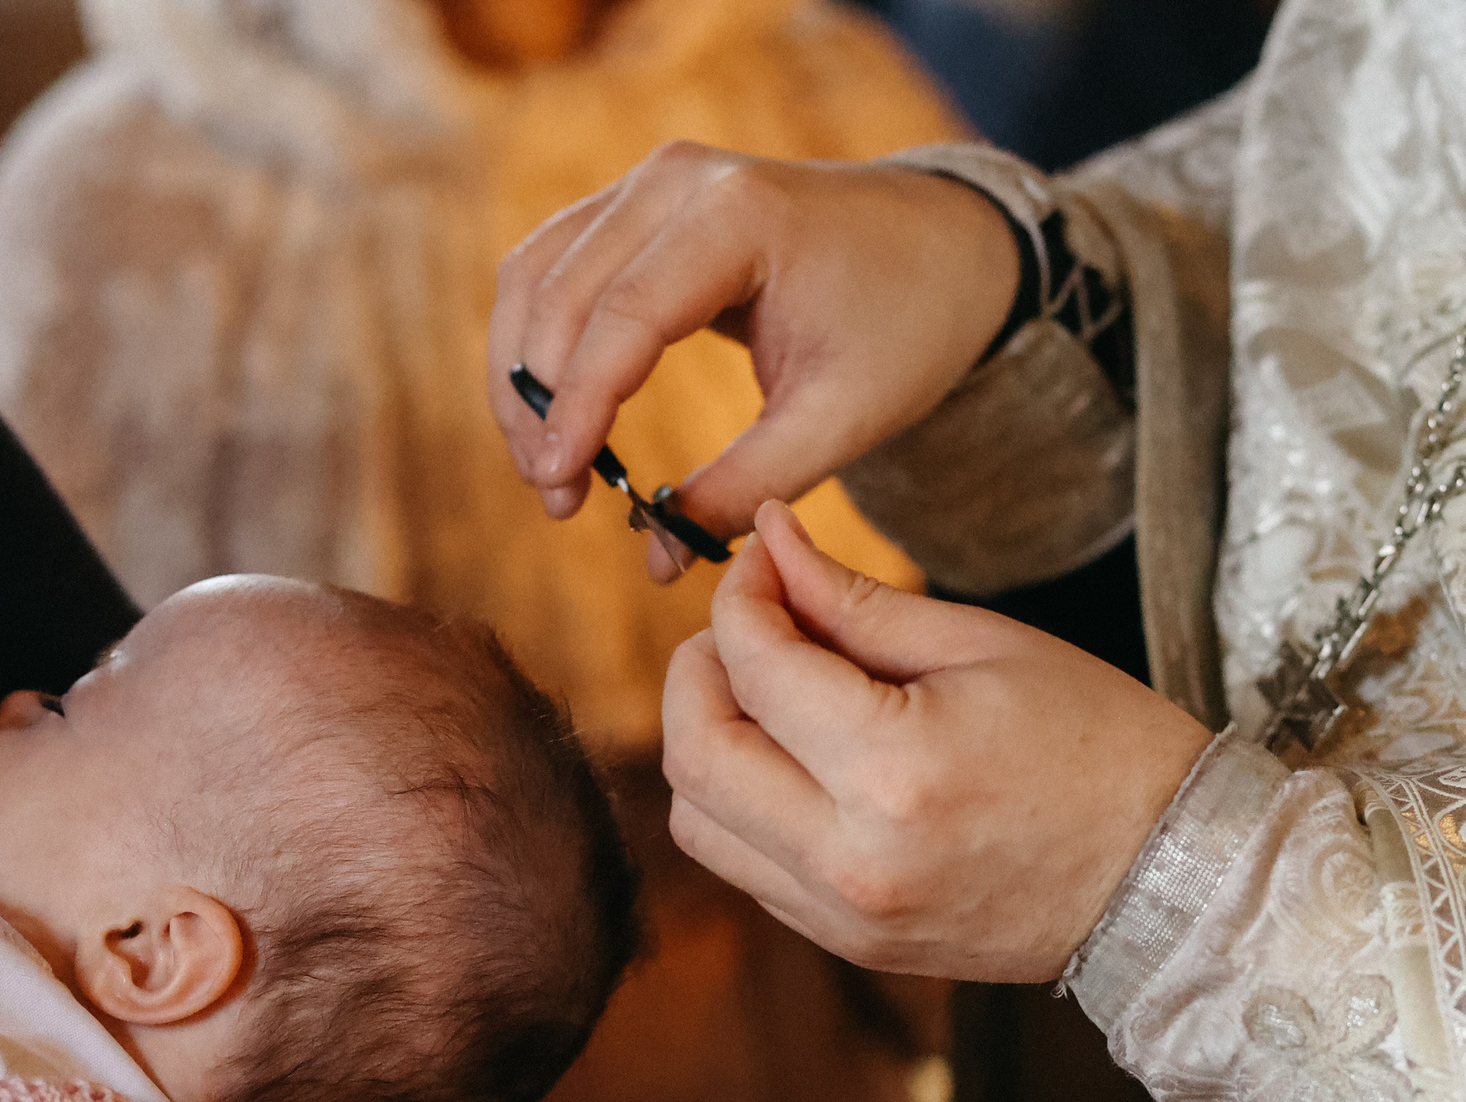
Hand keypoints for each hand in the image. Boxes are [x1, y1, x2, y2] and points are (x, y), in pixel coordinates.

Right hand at [489, 144, 1018, 579]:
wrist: (943, 247)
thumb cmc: (904, 328)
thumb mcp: (840, 421)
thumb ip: (746, 489)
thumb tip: (655, 559)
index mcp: (741, 216)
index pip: (623, 314)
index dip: (578, 407)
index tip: (560, 489)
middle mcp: (679, 179)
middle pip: (557, 291)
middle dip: (539, 405)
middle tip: (558, 500)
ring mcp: (651, 181)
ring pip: (534, 274)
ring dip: (523, 377)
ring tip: (551, 471)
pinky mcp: (638, 203)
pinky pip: (552, 268)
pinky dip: (541, 345)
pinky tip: (559, 420)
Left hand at [662, 502, 1214, 981]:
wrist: (1167, 877)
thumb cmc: (1098, 745)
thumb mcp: (984, 645)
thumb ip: (855, 601)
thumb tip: (769, 541)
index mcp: (893, 771)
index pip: (753, 666)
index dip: (740, 597)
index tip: (762, 564)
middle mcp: (851, 858)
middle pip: (693, 753)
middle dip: (697, 670)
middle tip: (747, 628)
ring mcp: (844, 915)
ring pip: (697, 822)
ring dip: (707, 744)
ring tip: (768, 697)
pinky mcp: (847, 944)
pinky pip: (744, 868)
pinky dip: (743, 804)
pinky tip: (798, 761)